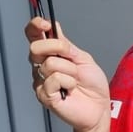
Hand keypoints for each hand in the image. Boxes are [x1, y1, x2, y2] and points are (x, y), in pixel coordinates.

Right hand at [25, 17, 110, 131]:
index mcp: (50, 55)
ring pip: (50, 63)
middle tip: (72, 60)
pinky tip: (70, 90)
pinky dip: (68, 82)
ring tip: (75, 81)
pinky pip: (54, 79)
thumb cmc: (92, 85)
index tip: (44, 24)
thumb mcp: (83, 59)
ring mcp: (40, 81)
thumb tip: (54, 28)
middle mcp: (41, 66)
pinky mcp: (43, 95)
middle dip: (57, 49)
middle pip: (36, 47)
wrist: (99, 107)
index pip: (33, 36)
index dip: (35, 27)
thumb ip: (67, 46)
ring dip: (70, 71)